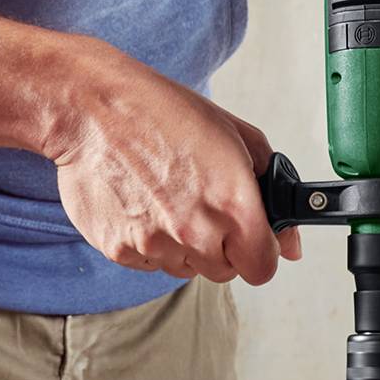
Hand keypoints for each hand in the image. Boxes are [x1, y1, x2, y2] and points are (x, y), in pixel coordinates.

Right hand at [43, 46, 300, 284]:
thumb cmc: (159, 112)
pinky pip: (147, 262)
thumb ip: (272, 188)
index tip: (250, 239)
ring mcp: (154, 245)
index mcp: (232, 203)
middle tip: (201, 204)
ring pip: (185, 267)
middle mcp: (195, 232)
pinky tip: (140, 202)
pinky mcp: (119, 250)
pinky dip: (148, 241)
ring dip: (183, 244)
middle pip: (224, 271)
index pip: (263, 268)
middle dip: (221, 245)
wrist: (90, 108)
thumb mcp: (234, 134)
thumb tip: (289, 243)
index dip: (259, 253)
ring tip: (166, 197)